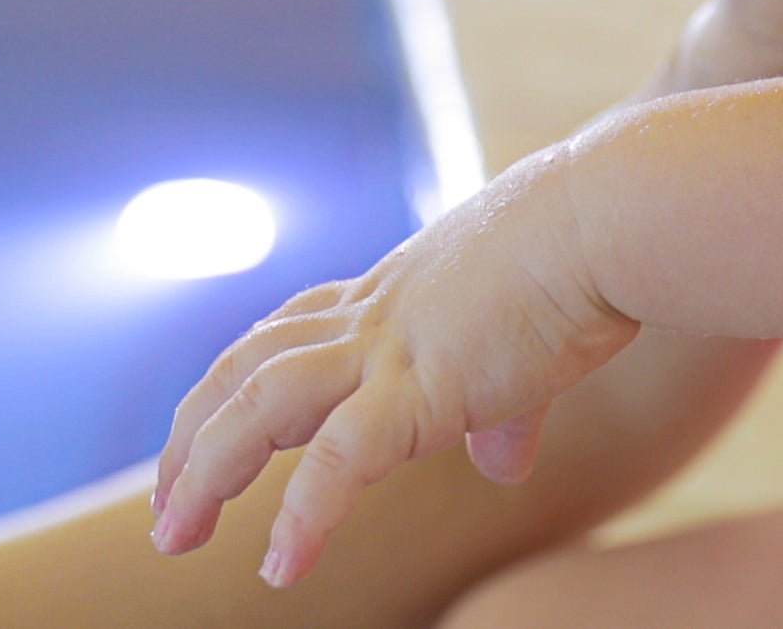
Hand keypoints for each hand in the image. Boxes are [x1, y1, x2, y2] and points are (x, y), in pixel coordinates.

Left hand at [147, 161, 637, 588]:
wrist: (614, 215)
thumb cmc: (594, 251)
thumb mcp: (532, 333)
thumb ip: (506, 408)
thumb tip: (502, 464)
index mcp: (396, 289)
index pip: (287, 332)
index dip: (239, 382)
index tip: (208, 432)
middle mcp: (375, 312)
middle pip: (245, 367)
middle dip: (193, 436)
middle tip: (168, 510)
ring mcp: (390, 346)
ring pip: (257, 405)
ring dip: (205, 469)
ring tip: (176, 536)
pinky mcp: (424, 386)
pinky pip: (339, 461)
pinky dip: (302, 517)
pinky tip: (280, 568)